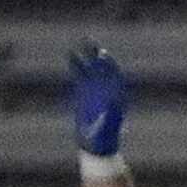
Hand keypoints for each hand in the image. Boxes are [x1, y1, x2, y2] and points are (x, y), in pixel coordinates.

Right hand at [67, 41, 128, 156]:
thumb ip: (110, 115)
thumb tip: (113, 103)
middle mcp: (107, 91)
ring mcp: (96, 90)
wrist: (96, 144)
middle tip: (91, 42)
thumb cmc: (103, 138)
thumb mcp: (107, 127)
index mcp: (116, 97)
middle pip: (103, 69)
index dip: (110, 65)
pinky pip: (81, 75)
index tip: (104, 55)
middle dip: (98, 55)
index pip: (115, 76)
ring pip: (92, 69)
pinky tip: (71, 55)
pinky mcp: (84, 92)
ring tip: (81, 42)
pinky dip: (77, 65)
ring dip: (87, 56)